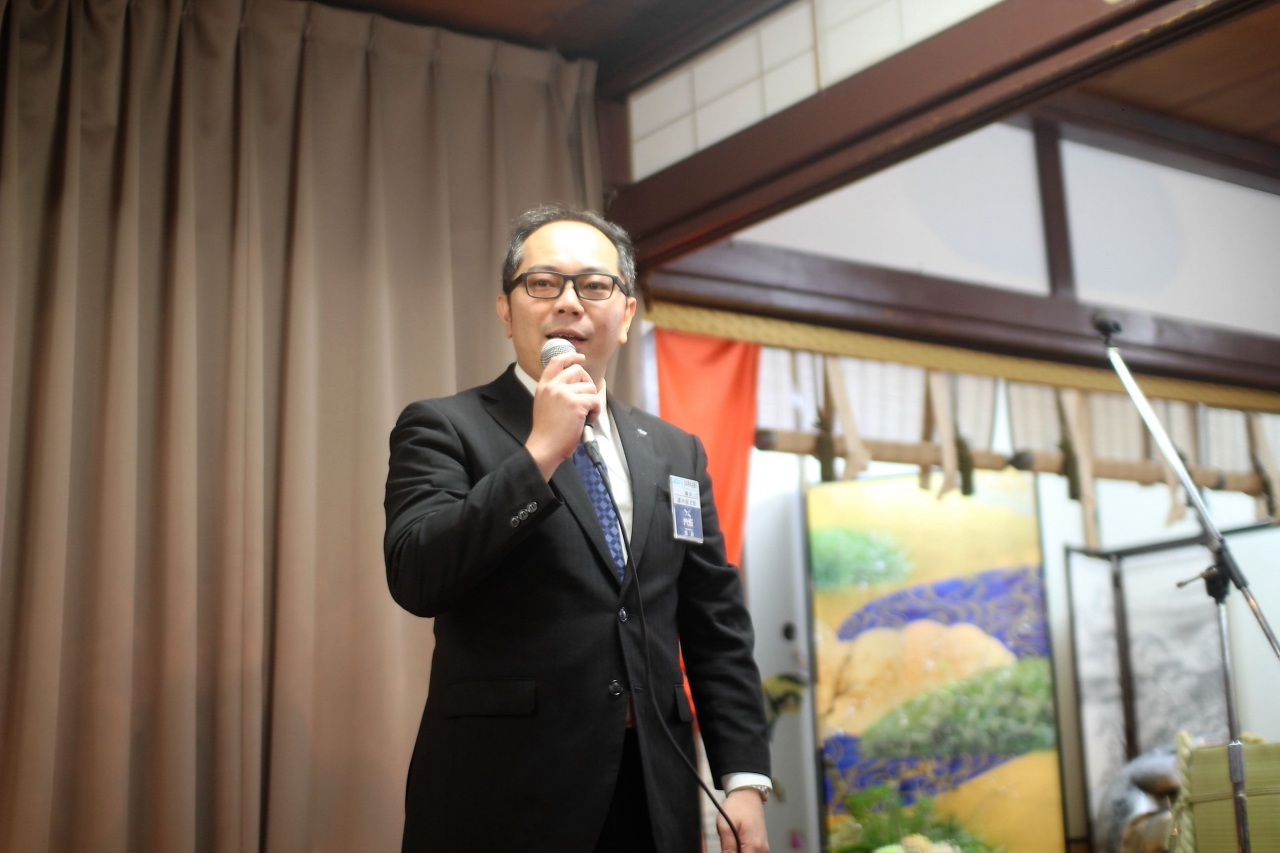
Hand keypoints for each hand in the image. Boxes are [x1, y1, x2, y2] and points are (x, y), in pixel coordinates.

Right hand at [525, 352, 600, 479]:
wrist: (544, 446)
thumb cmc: (546, 432)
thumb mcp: (544, 404)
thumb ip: (555, 392)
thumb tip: (575, 387)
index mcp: (544, 386)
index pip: (556, 362)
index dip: (570, 356)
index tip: (580, 357)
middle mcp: (553, 386)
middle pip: (577, 370)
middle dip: (588, 382)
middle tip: (588, 397)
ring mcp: (564, 394)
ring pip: (590, 387)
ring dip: (593, 400)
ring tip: (587, 414)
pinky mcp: (576, 403)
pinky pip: (595, 400)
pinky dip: (596, 410)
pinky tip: (589, 419)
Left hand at [717, 789, 768, 852]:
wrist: (748, 795)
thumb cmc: (737, 807)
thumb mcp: (725, 826)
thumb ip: (727, 848)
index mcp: (754, 847)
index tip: (726, 849)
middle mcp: (762, 851)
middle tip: (727, 845)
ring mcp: (763, 849)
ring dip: (738, 852)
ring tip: (731, 842)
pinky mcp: (762, 846)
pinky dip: (743, 851)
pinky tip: (736, 843)